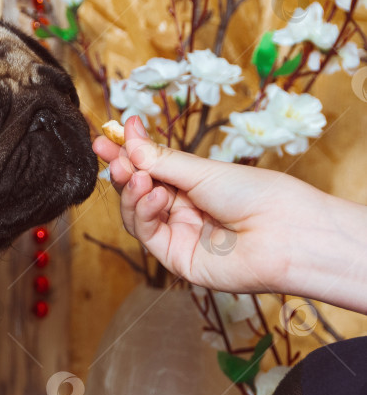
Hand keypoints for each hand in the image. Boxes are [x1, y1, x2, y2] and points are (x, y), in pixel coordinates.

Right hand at [92, 116, 333, 294]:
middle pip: (138, 190)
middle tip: (108, 153)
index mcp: (193, 186)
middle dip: (122, 170)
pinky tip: (154, 196)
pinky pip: (146, 233)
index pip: (151, 168)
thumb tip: (129, 138)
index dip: (129, 153)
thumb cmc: (257, 196)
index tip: (109, 136)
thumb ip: (160, 160)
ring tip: (137, 176)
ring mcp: (178, 234)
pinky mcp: (175, 257)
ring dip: (132, 192)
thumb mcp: (203, 170)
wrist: (286, 233)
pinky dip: (144, 212)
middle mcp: (183, 210)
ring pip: (136, 213)